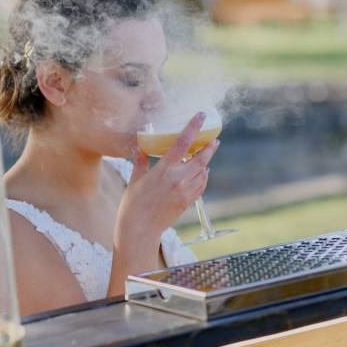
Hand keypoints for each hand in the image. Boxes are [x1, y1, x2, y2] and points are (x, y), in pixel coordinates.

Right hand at [115, 112, 219, 246]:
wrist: (139, 230)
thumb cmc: (132, 205)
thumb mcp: (135, 180)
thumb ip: (140, 162)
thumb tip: (139, 148)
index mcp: (164, 170)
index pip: (182, 143)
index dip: (193, 127)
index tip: (201, 116)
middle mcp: (178, 179)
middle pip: (201, 158)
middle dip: (209, 148)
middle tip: (215, 141)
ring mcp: (185, 191)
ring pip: (203, 173)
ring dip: (206, 163)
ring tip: (206, 156)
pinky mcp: (187, 202)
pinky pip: (201, 186)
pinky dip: (204, 177)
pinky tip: (202, 174)